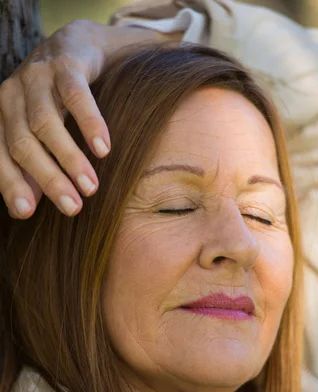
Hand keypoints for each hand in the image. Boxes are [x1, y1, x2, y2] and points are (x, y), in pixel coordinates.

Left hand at [0, 20, 171, 217]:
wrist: (78, 48)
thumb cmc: (57, 104)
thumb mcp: (41, 137)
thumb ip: (31, 170)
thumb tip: (22, 211)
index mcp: (1, 117)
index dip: (11, 184)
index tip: (28, 212)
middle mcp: (11, 96)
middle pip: (22, 142)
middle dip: (47, 178)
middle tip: (73, 207)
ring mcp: (36, 77)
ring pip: (45, 122)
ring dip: (69, 158)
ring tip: (91, 187)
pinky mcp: (65, 64)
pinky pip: (75, 96)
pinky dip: (89, 124)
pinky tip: (104, 150)